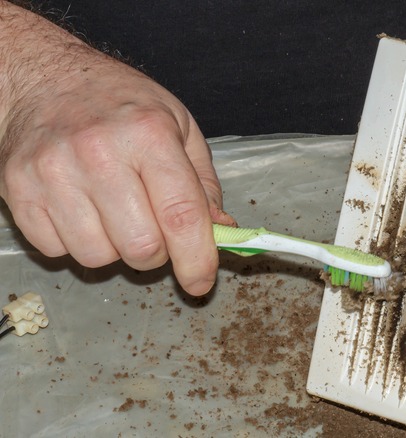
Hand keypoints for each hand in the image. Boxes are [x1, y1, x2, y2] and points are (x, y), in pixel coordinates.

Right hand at [0, 4, 233, 294]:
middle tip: (153, 230)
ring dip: (114, 249)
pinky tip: (81, 209)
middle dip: (156, 254)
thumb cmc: (121, 104)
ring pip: (97, 257)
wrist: (45, 78)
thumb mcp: (179, 127)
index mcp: (149, 134)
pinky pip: (56, 251)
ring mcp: (53, 172)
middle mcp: (99, 152)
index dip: (197, 259)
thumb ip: (203, 184)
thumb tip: (221, 231)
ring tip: (114, 213)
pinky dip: (75, 243)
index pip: (181, 215)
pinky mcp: (18, 190)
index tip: (201, 282)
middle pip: (141, 247)